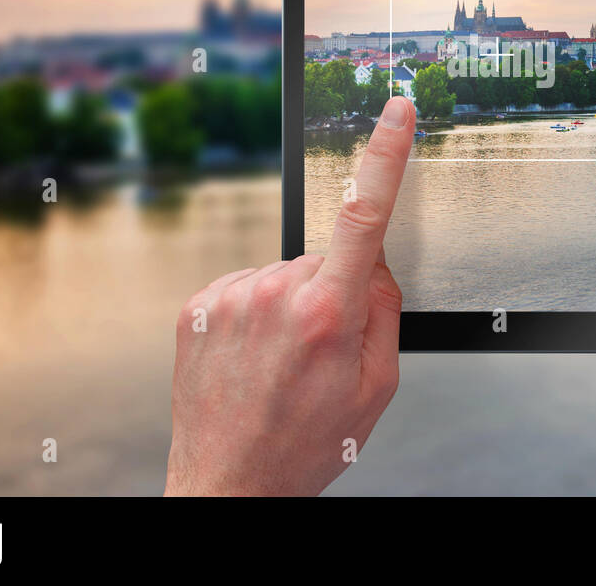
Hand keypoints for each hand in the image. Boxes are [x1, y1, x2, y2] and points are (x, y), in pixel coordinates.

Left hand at [164, 96, 415, 495]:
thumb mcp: (377, 388)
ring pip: (287, 273)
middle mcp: (274, 294)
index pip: (366, 216)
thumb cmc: (305, 445)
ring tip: (281, 362)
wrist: (229, 484)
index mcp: (327, 314)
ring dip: (293, 304)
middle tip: (321, 352)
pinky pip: (249, 286)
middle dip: (336, 290)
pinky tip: (253, 355)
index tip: (397, 111)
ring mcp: (231, 296)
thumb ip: (385, 314)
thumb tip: (375, 268)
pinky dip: (258, 310)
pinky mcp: (199, 303)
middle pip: (328, 258)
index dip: (386, 155)